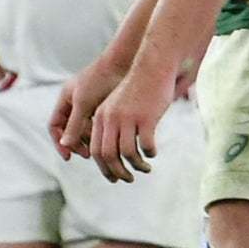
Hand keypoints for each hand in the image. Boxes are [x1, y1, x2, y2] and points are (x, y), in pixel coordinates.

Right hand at [50, 55, 126, 161]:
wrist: (123, 63)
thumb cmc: (101, 80)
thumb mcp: (84, 104)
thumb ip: (74, 125)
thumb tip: (65, 144)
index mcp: (65, 99)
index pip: (55, 125)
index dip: (59, 141)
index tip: (68, 156)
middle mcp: (75, 101)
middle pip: (70, 129)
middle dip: (76, 143)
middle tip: (88, 154)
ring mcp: (90, 103)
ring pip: (85, 128)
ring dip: (89, 139)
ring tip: (100, 147)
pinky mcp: (105, 104)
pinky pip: (98, 123)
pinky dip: (100, 132)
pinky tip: (109, 138)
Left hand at [87, 60, 171, 182]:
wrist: (152, 67)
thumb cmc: (136, 89)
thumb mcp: (116, 106)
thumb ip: (110, 125)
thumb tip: (111, 152)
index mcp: (100, 117)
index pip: (95, 150)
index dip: (103, 167)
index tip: (113, 177)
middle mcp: (110, 119)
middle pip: (107, 155)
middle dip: (116, 172)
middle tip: (127, 179)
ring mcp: (127, 118)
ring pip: (127, 153)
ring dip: (136, 166)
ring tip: (144, 169)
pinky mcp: (146, 118)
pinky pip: (145, 145)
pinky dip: (149, 154)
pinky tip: (152, 154)